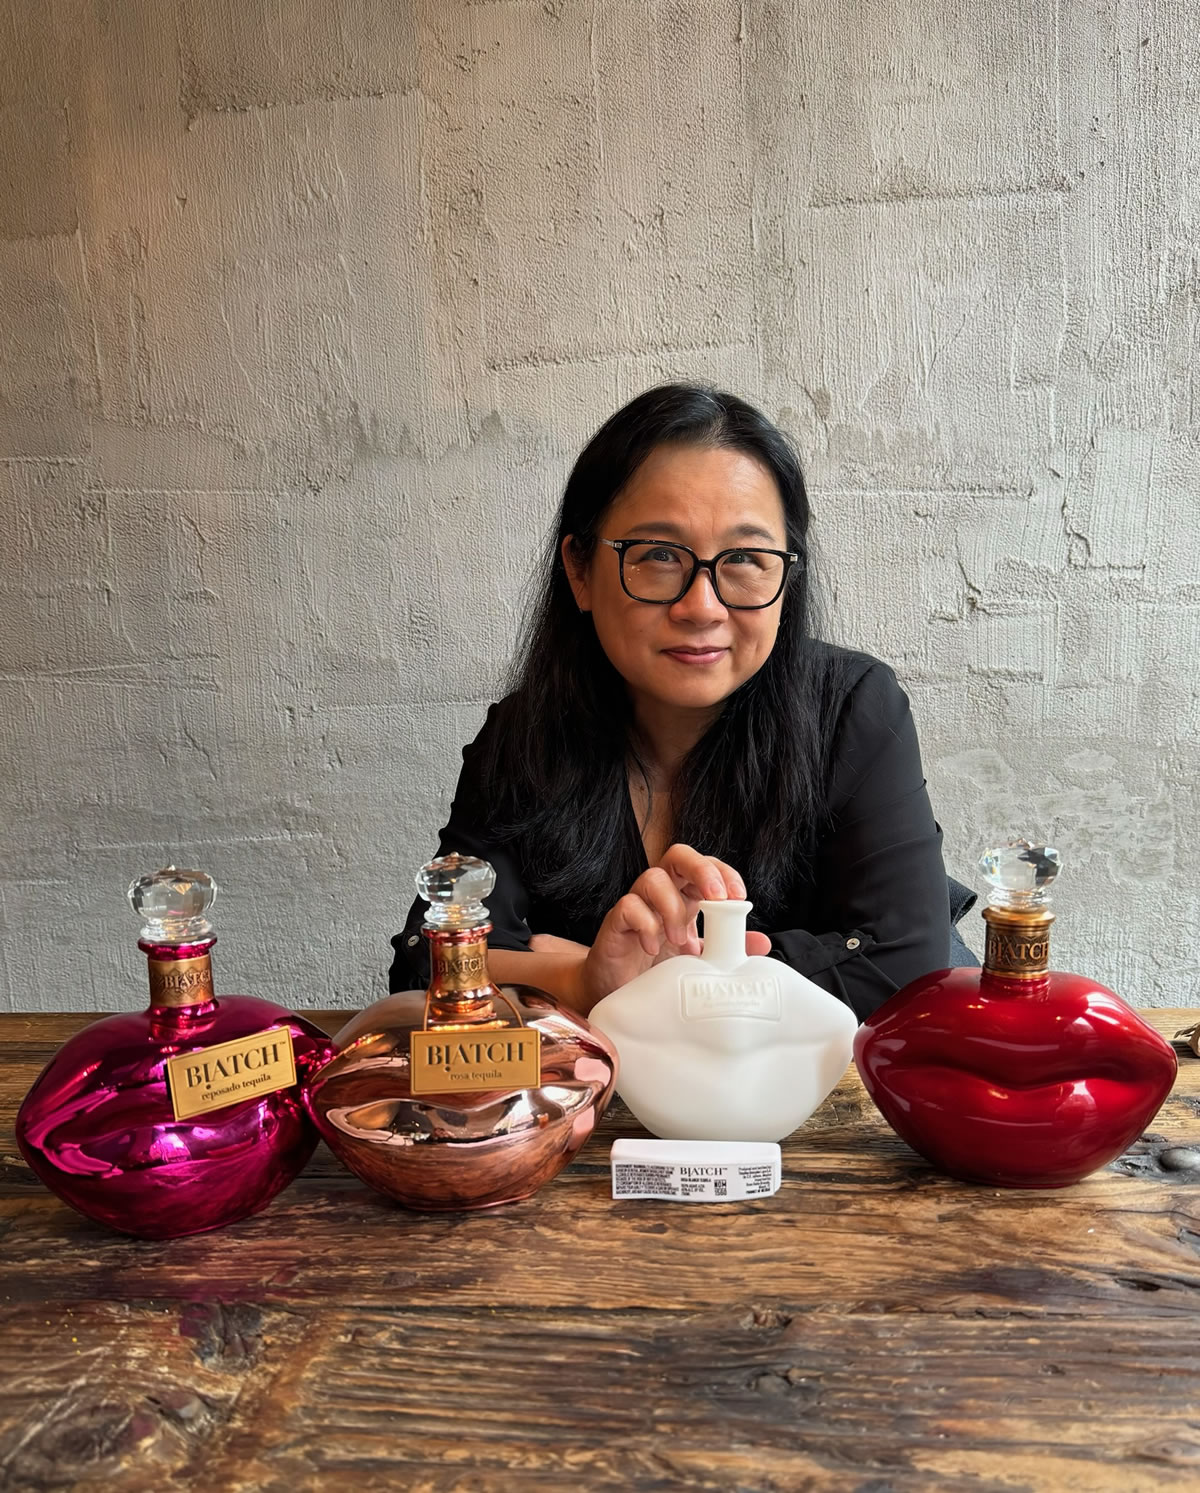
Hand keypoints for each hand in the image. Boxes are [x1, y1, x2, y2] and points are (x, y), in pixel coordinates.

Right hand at [529, 845, 769, 1010]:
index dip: (724, 872)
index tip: (739, 897)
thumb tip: (762, 942)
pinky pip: (628, 907)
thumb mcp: (701, 959)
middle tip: (716, 898)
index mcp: (685, 895)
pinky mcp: (616, 921)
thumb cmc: (658, 967)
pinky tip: (653, 947)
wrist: (617, 989)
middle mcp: (661, 893)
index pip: (706, 866)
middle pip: (678, 856)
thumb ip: (729, 948)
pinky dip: (645, 925)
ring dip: (672, 906)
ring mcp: (637, 904)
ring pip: (652, 878)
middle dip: (701, 870)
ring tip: (679, 939)